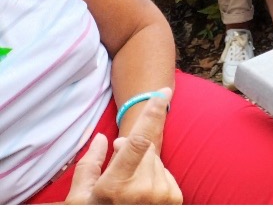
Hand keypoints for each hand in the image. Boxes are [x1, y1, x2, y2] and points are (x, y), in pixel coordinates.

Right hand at [66, 90, 180, 204]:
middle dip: (133, 151)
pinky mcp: (175, 198)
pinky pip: (165, 172)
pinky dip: (155, 176)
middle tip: (119, 171)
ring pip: (156, 160)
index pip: (139, 141)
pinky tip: (142, 192)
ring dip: (144, 165)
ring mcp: (162, 195)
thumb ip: (88, 166)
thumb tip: (102, 139)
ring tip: (129, 188)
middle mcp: (144, 190)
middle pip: (146, 148)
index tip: (163, 93)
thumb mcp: (79, 200)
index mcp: (117, 187)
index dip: (152, 113)